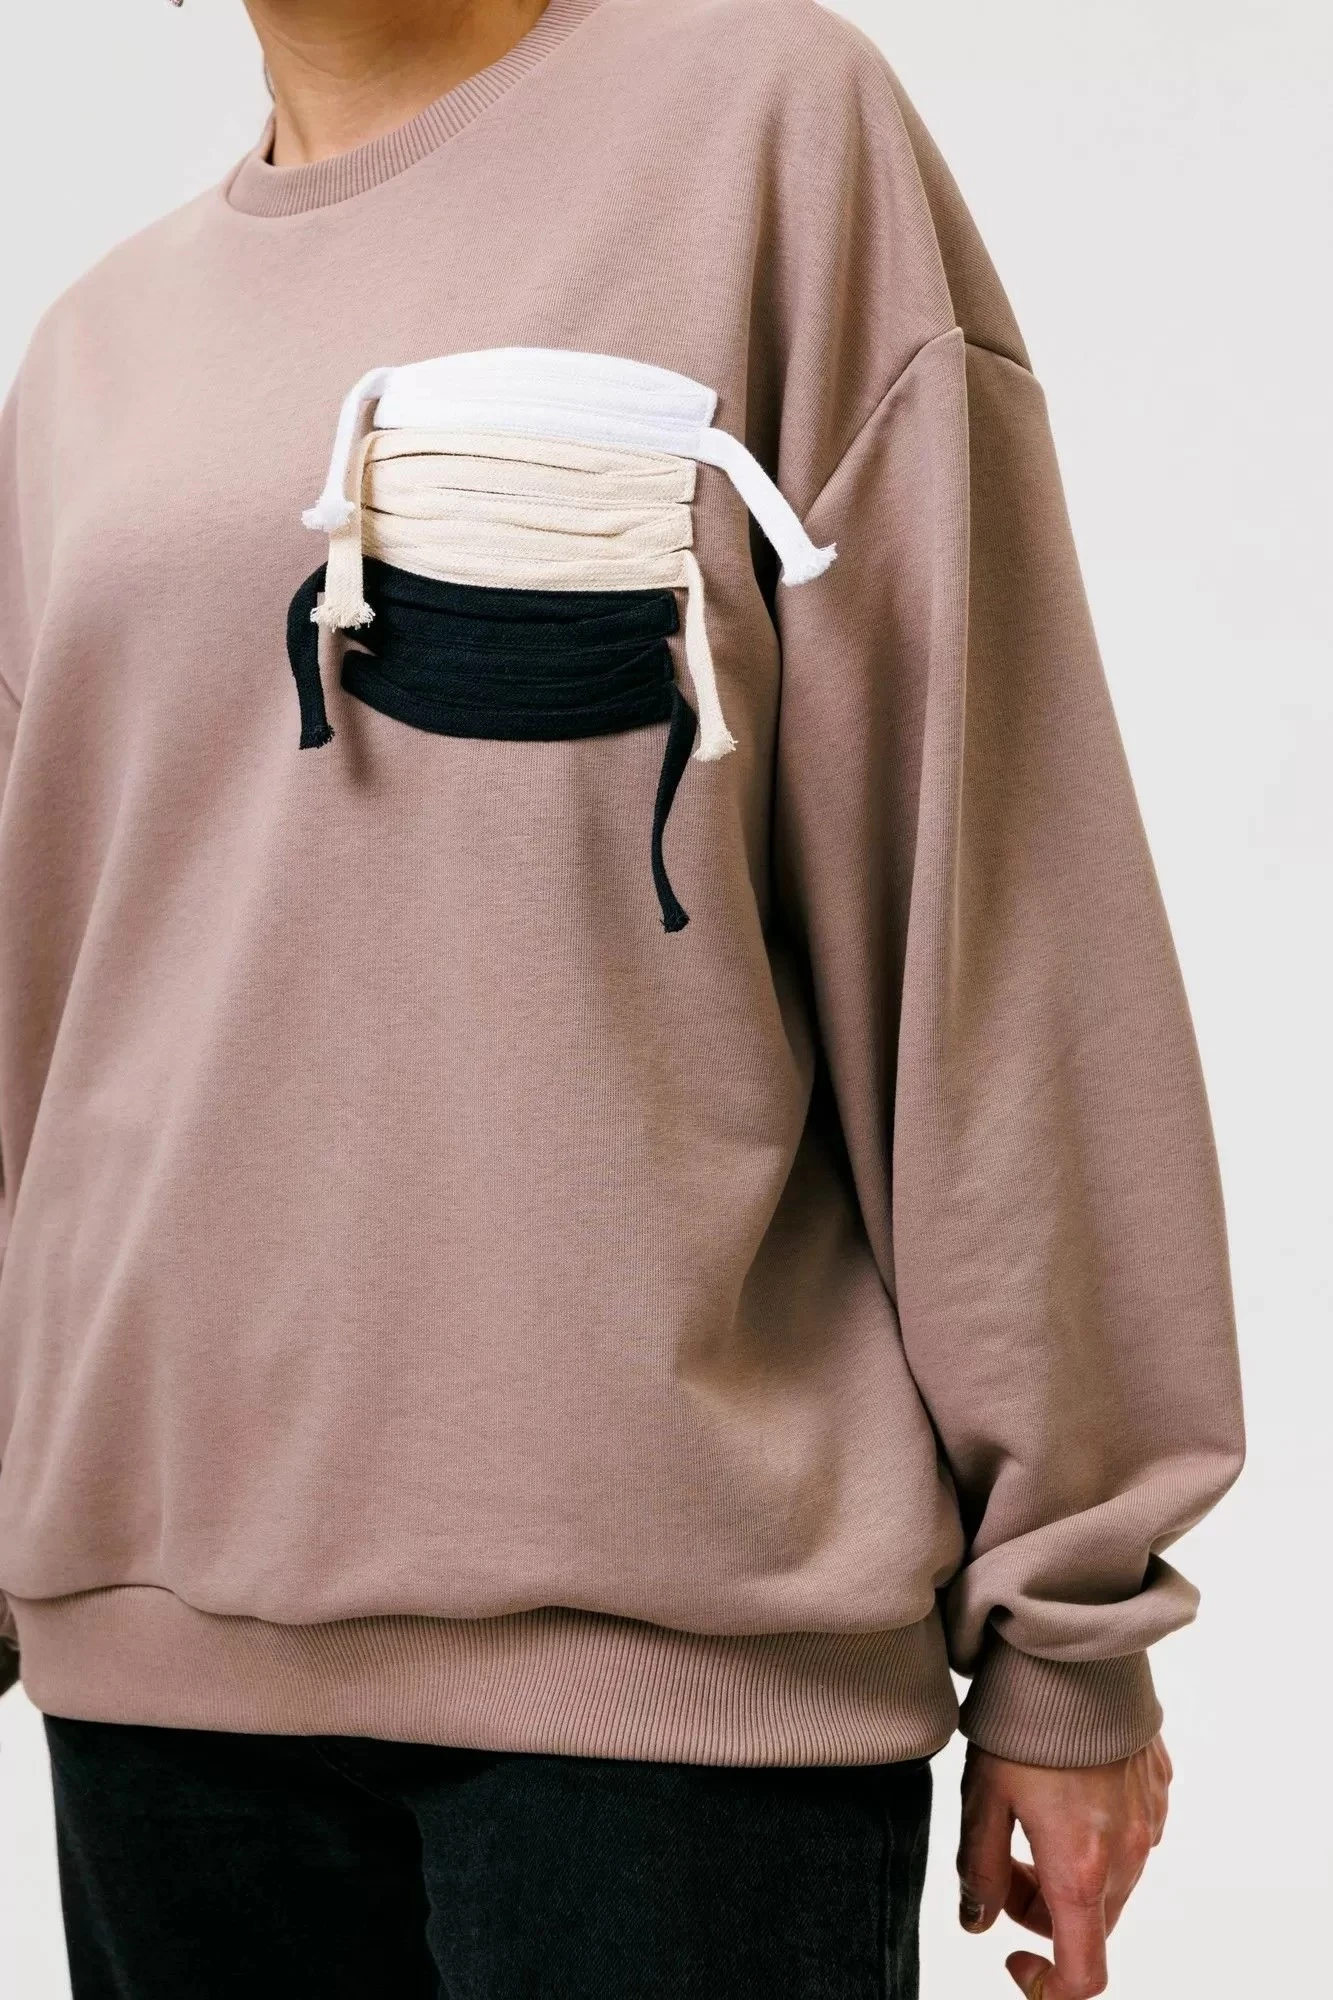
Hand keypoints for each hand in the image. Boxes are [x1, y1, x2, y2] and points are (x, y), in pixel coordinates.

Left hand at [956, 1734, 1171, 1997]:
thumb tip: (977, 1919)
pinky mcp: (1160, 1787)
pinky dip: (1099, 1834)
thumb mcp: (982, 1798)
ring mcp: (1151, 1820)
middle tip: (1004, 1859)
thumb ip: (978, 1870)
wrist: (1074, 1650)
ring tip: (1031, 1812)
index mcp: (1081, 1869)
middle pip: (1090, 1924)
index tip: (1013, 1953)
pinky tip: (1066, 1785)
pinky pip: (1132, 1836)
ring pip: (1113, 1883)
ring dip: (1072, 1872)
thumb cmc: (1024, 1722)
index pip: (1084, 1975)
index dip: (1047, 1986)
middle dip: (1044, 1910)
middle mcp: (1128, 1854)